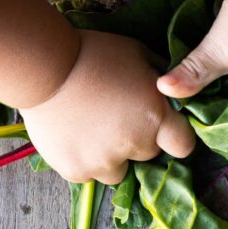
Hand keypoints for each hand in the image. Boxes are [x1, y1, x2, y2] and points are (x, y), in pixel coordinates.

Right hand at [21, 30, 195, 183]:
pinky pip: (88, 174)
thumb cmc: (94, 55)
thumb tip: (174, 88)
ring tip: (91, 129)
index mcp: (155, 116)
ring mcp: (104, 162)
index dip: (175, 137)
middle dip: (138, 140)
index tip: (163, 130)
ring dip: (111, 156)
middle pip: (147, 155)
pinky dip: (83, 161)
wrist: (44, 67)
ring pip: (118, 171)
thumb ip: (162, 76)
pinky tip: (73, 136)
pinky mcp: (76, 170)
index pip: (183, 145)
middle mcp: (134, 144)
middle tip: (115, 118)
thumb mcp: (138, 54)